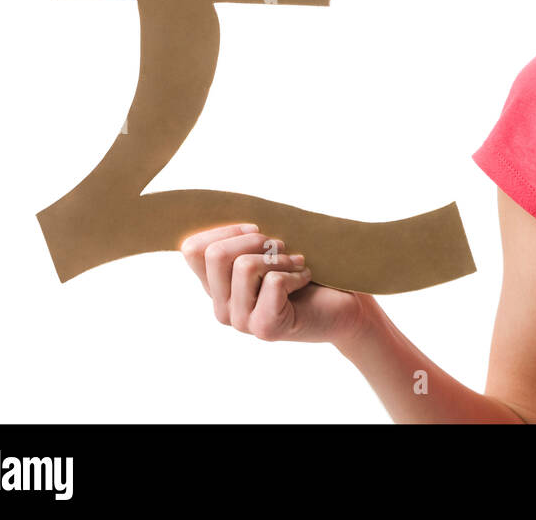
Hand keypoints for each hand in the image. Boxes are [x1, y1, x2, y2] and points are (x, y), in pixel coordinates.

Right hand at [180, 223, 374, 345]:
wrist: (343, 308)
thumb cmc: (306, 273)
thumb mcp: (270, 251)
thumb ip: (244, 239)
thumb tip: (227, 206)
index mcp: (218, 287)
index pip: (192, 249)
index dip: (225, 230)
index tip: (257, 231)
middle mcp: (222, 308)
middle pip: (215, 254)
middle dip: (254, 239)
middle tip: (281, 246)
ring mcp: (241, 321)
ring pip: (244, 266)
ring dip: (280, 257)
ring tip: (297, 263)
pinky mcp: (266, 328)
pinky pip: (273, 283)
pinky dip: (295, 272)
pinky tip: (305, 278)